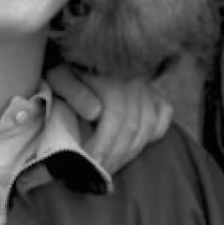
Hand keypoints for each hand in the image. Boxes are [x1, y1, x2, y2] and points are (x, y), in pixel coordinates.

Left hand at [46, 66, 173, 174]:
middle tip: (99, 172)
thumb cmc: (66, 69)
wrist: (80, 52)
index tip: (92, 163)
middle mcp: (134, 82)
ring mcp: (147, 87)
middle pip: (132, 128)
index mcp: (111, 79)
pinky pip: (164, 115)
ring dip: (131, 151)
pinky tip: (137, 144)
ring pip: (148, 126)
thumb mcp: (60, 77)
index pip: (115, 118)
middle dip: (115, 155)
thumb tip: (95, 112)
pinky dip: (154, 133)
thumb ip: (74, 93)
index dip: (104, 144)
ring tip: (112, 165)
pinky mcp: (154, 92)